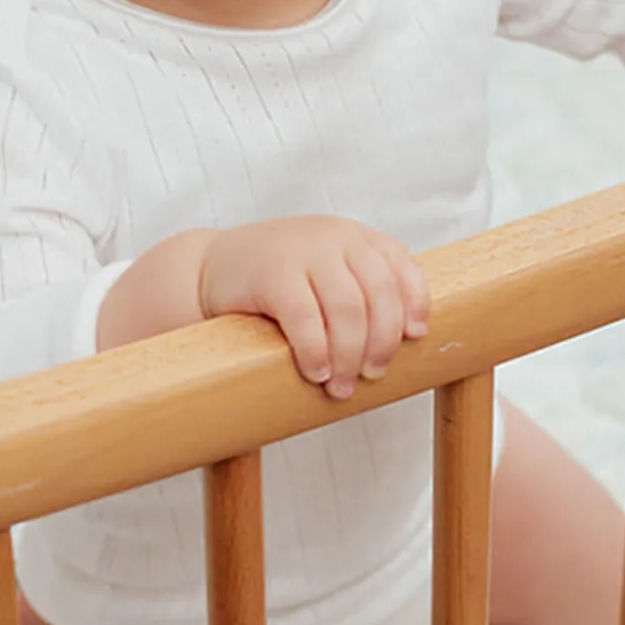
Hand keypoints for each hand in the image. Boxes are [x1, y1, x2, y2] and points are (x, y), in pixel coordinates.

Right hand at [199, 217, 430, 398]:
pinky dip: (316, 353)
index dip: (414, 304)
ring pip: (347, 309)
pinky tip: (315, 373)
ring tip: (341, 387)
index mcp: (354, 237)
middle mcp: (334, 236)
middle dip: (381, 342)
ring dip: (349, 356)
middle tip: (373, 376)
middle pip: (379, 294)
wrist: (209, 268)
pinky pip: (306, 319)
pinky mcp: (271, 272)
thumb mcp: (324, 274)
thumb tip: (405, 344)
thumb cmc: (275, 283)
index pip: (401, 266)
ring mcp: (303, 250)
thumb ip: (360, 292)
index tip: (415, 338)